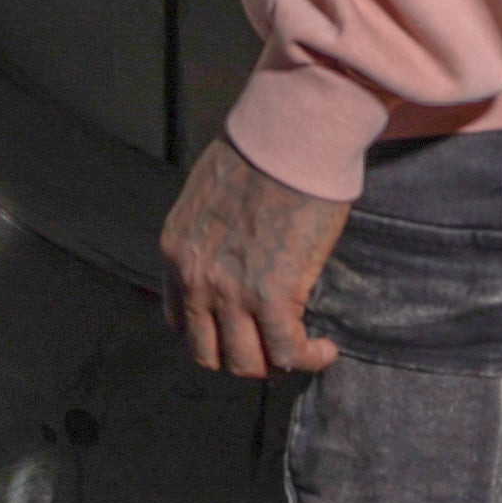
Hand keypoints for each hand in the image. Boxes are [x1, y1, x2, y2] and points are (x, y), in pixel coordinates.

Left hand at [162, 137, 350, 379]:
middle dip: (241, 358)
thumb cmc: (263, 149)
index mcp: (177, 250)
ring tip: (301, 351)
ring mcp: (230, 291)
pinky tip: (324, 349)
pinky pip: (286, 352)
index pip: (178, 320)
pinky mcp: (272, 295)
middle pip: (207, 353)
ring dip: (273, 365)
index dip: (211, 334)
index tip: (239, 330)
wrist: (290, 136)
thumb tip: (238, 250)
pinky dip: (307, 359)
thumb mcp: (211, 193)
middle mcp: (195, 278)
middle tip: (271, 348)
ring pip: (244, 364)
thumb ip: (212, 232)